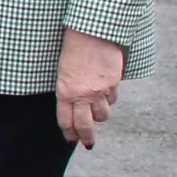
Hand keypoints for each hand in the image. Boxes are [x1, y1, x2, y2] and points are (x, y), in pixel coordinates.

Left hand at [55, 28, 124, 148]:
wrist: (92, 32)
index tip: (71, 139)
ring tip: (95, 110)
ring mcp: (100, 91)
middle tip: (88, 144)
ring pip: (103, 114)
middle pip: (85, 126)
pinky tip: (104, 92)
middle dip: (87, 137)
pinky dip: (109, 99)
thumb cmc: (72, 48)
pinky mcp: (114, 83)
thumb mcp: (63, 72)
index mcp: (64, 92)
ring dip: (99, 116)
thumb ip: (68, 90)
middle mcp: (82, 95)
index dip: (69, 133)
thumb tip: (74, 106)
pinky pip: (112, 98)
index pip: (66, 121)